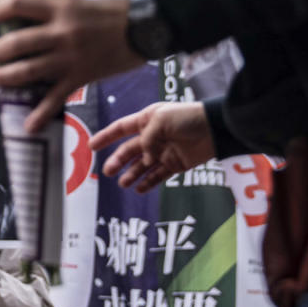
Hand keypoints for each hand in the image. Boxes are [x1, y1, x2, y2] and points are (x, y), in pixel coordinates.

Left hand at [0, 0, 143, 131]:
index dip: (1, 8)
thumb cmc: (115, 10)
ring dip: (3, 77)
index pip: (18, 3)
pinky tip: (28, 125)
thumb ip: (57, 12)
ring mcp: (69, 57)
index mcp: (60, 7)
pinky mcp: (81, 77)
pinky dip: (40, 114)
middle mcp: (61, 32)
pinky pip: (55, 98)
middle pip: (16, 44)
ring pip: (27, 71)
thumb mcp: (81, 2)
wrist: (148, 26)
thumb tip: (33, 18)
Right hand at [90, 102, 214, 192]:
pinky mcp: (175, 164)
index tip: (91, 146)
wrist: (215, 128)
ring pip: (142, 165)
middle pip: (129, 150)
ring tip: (123, 183)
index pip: (121, 129)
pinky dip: (148, 183)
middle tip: (107, 171)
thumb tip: (144, 158)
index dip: (105, 137)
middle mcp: (152, 137)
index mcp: (147, 120)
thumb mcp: (161, 120)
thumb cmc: (188, 117)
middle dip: (117, 161)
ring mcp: (163, 151)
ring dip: (131, 174)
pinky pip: (158, 175)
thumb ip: (146, 139)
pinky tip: (138, 189)